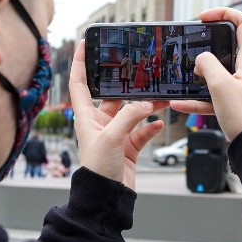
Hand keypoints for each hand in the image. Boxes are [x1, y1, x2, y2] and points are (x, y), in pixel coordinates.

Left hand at [69, 41, 167, 188]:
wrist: (107, 197)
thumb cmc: (98, 170)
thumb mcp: (112, 138)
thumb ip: (129, 116)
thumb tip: (145, 104)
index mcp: (86, 117)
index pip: (80, 83)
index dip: (82, 63)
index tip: (87, 44)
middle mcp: (100, 123)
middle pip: (113, 95)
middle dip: (127, 85)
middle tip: (139, 70)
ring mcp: (115, 134)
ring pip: (132, 112)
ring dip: (146, 106)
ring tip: (161, 98)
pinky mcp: (128, 147)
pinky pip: (142, 131)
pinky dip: (151, 126)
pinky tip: (159, 123)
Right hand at [170, 8, 241, 140]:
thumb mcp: (220, 85)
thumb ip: (207, 64)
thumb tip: (201, 59)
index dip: (224, 13)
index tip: (204, 18)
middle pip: (229, 45)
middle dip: (208, 45)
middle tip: (192, 46)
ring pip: (219, 72)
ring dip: (201, 74)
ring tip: (185, 76)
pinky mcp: (237, 102)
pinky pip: (215, 94)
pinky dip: (200, 98)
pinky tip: (181, 104)